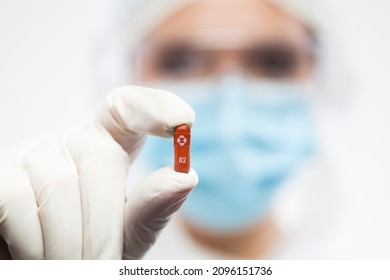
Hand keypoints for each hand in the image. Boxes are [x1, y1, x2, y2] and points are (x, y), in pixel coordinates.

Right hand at [0, 86, 197, 258]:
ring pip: (60, 181)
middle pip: (101, 156)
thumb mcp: (126, 237)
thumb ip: (151, 210)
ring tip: (70, 265)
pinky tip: (37, 255)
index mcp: (109, 148)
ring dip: (69, 240)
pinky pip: (19, 196)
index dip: (153, 106)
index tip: (183, 122)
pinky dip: (33, 239)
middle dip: (104, 222)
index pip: (127, 108)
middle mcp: (72, 142)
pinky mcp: (1, 174)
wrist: (44, 268)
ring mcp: (33, 154)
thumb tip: (185, 177)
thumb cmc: (90, 251)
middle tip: (102, 262)